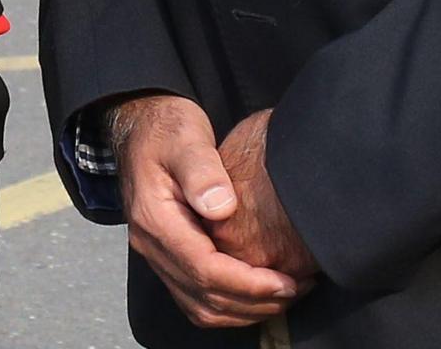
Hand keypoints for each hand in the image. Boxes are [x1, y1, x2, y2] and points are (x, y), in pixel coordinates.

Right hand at [110, 93, 300, 328]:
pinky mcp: (170, 257)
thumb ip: (202, 170)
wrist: (143, 129)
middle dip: (254, 302)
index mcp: (155, 220)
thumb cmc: (168, 130)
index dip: (248, 283)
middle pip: (204, 297)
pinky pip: (197, 298)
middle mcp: (152, 246)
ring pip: (201, 307)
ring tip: (285, 294)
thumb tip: (221, 208)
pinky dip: (230, 305)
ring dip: (245, 310)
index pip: (204, 270)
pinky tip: (258, 294)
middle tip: (296, 289)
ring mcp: (158, 255)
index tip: (285, 281)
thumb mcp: (186, 138)